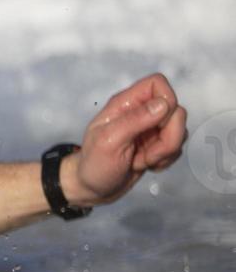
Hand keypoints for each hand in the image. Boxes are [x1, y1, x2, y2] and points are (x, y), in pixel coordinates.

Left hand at [64, 73, 188, 205]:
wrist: (92, 188)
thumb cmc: (93, 164)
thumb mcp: (109, 141)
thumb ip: (135, 120)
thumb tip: (164, 104)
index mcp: (125, 104)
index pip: (158, 83)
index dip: (167, 101)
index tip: (156, 124)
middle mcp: (140, 112)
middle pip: (176, 111)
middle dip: (167, 137)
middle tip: (144, 154)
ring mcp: (150, 129)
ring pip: (179, 131)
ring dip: (164, 152)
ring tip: (139, 161)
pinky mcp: (157, 145)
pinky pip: (176, 148)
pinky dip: (164, 160)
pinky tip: (144, 165)